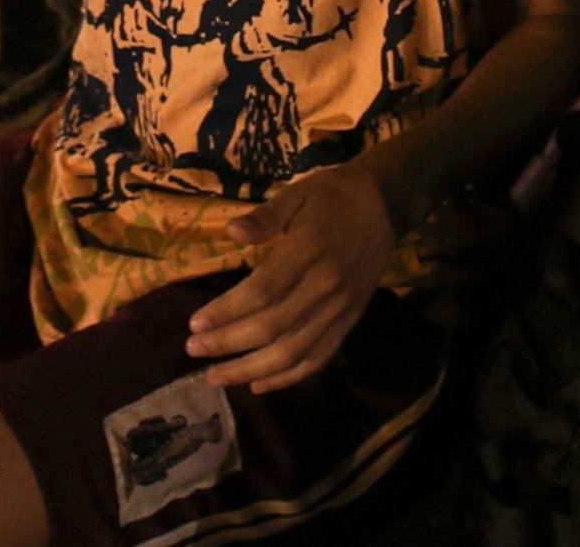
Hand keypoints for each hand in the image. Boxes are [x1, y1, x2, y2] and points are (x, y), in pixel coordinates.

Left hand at [185, 164, 397, 392]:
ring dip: (252, 371)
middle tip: (193, 350)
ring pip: (293, 352)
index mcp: (310, 251)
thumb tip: (231, 233)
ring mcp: (340, 309)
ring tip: (217, 378)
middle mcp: (325, 286)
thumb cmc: (334, 196)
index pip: (262, 292)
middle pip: (272, 327)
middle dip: (228, 344)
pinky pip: (318, 357)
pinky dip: (289, 377)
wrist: (386, 205)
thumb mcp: (297, 194)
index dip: (227, 312)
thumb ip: (265, 216)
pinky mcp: (350, 321)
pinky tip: (259, 385)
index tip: (194, 323)